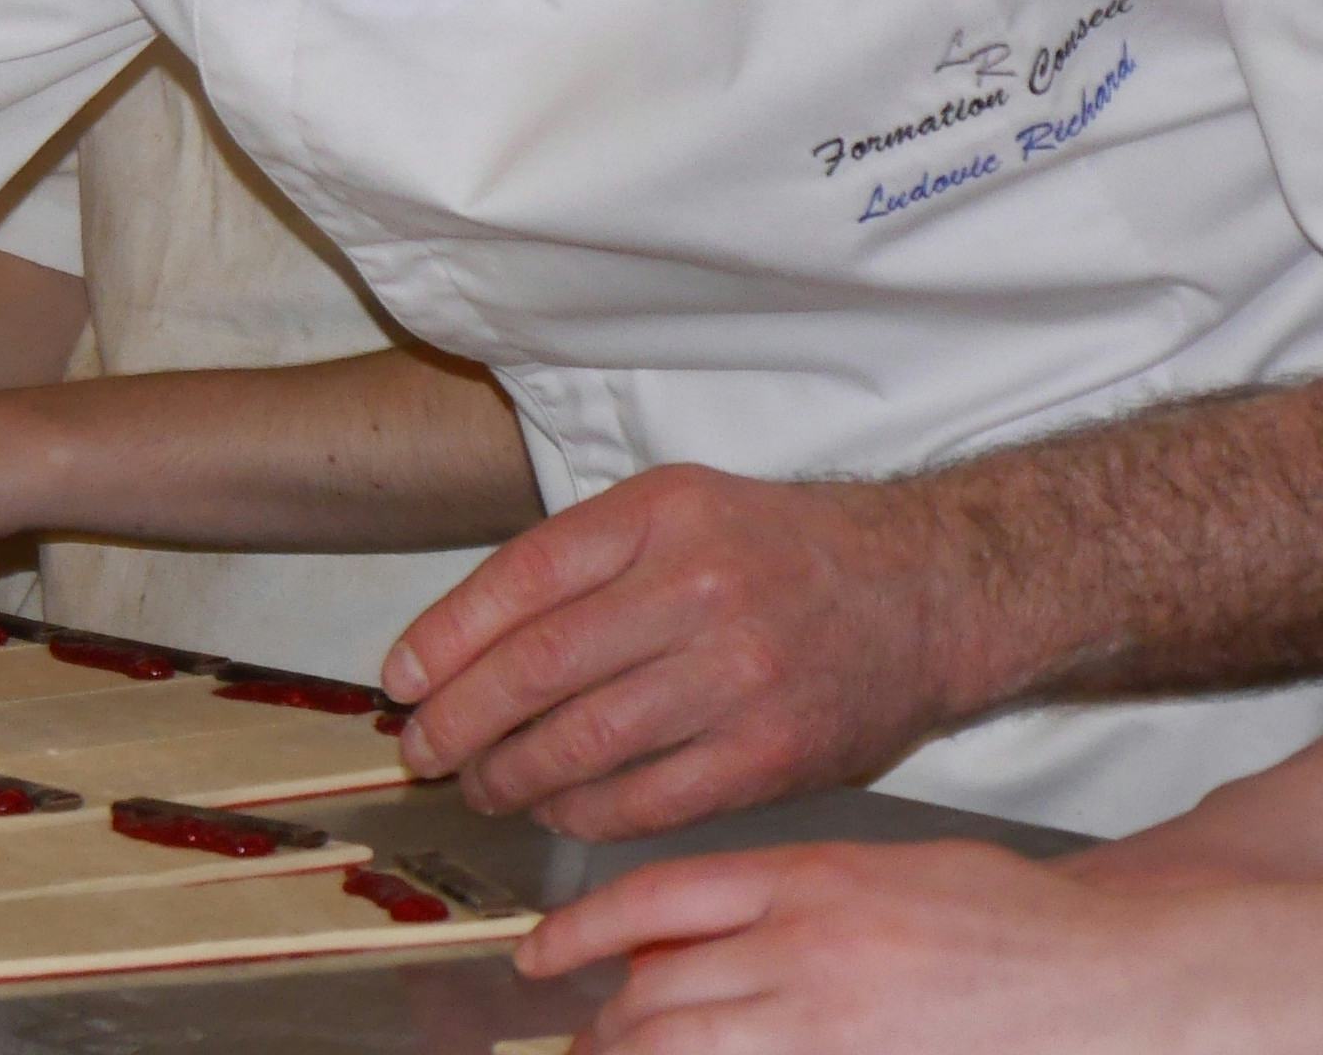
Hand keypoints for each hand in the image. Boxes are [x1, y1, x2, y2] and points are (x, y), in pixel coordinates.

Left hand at [382, 464, 980, 838]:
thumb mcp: (679, 507)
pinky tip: (556, 812)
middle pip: (538, 668)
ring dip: (510, 777)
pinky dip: (582, 815)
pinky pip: (644, 801)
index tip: (399, 680)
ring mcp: (736, 676)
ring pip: (582, 744)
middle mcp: (697, 587)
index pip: (522, 579)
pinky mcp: (768, 755)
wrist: (923, 592)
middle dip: (459, 720)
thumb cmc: (780, 551)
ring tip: (480, 785)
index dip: (445, 638)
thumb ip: (580, 560)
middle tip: (422, 749)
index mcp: (663, 513)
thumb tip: (456, 643)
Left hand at [521, 839, 1203, 1052]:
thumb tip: (689, 931)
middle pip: (655, 991)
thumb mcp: (877, 872)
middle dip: (606, 1021)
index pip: (655, 901)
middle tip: (582, 1033)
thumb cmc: (1007, 921)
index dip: (582, 933)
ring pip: (682, 1047)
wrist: (1102, 974)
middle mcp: (807, 952)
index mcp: (811, 879)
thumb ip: (783, 897)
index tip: (546, 956)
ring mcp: (826, 1025)